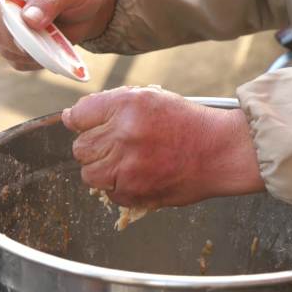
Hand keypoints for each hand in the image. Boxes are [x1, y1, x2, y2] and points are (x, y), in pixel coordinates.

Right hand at [0, 0, 115, 70]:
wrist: (87, 7)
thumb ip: (50, 0)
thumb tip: (28, 19)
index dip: (9, 17)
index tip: (28, 31)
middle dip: (20, 41)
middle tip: (45, 46)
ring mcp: (7, 23)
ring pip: (3, 47)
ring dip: (28, 54)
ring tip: (53, 47)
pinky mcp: (14, 43)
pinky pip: (16, 60)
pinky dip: (33, 62)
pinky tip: (50, 53)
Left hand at [61, 86, 264, 207]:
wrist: (220, 151)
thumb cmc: (186, 124)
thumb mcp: (149, 99)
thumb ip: (110, 106)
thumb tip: (72, 118)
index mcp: (126, 105)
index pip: (78, 116)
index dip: (80, 122)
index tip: (86, 126)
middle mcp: (123, 134)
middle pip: (80, 148)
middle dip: (93, 148)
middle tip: (115, 147)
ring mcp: (127, 166)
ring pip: (88, 174)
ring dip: (101, 170)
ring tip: (124, 163)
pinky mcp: (134, 191)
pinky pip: (109, 193)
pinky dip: (120, 188)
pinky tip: (139, 176)